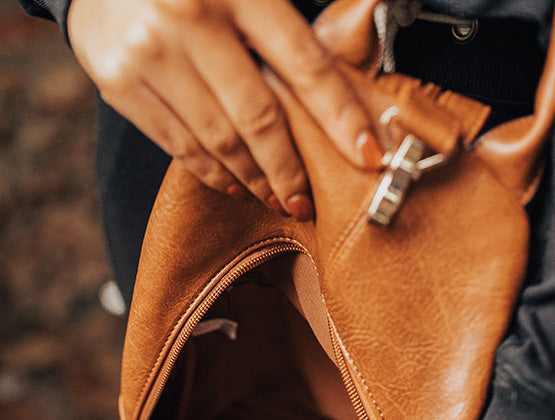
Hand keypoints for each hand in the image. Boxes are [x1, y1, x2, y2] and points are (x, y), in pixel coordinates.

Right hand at [67, 0, 381, 216]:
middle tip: (306, 201)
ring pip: (219, 141)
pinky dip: (213, 173)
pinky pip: (180, 145)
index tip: (368, 154)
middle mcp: (189, 17)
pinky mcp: (120, 81)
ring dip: (254, 179)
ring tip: (276, 198)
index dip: (340, 116)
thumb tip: (348, 59)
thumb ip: (281, 24)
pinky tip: (234, 185)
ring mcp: (150, 53)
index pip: (304, 64)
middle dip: (290, 170)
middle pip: (259, 118)